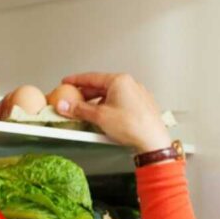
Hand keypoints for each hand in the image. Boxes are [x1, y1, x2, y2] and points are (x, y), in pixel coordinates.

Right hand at [57, 72, 171, 152]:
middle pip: (102, 87)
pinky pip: (122, 104)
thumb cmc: (133, 126)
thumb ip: (79, 109)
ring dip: (98, 104)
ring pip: (112, 96)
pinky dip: (111, 108)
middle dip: (86, 95)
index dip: (76, 80)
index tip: (67, 83)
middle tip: (74, 101)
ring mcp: (138, 95)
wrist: (153, 141)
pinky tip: (105, 119)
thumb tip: (66, 106)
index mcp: (120, 81)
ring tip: (88, 114)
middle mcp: (131, 85)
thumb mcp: (99, 117)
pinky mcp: (142, 107)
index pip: (92, 77)